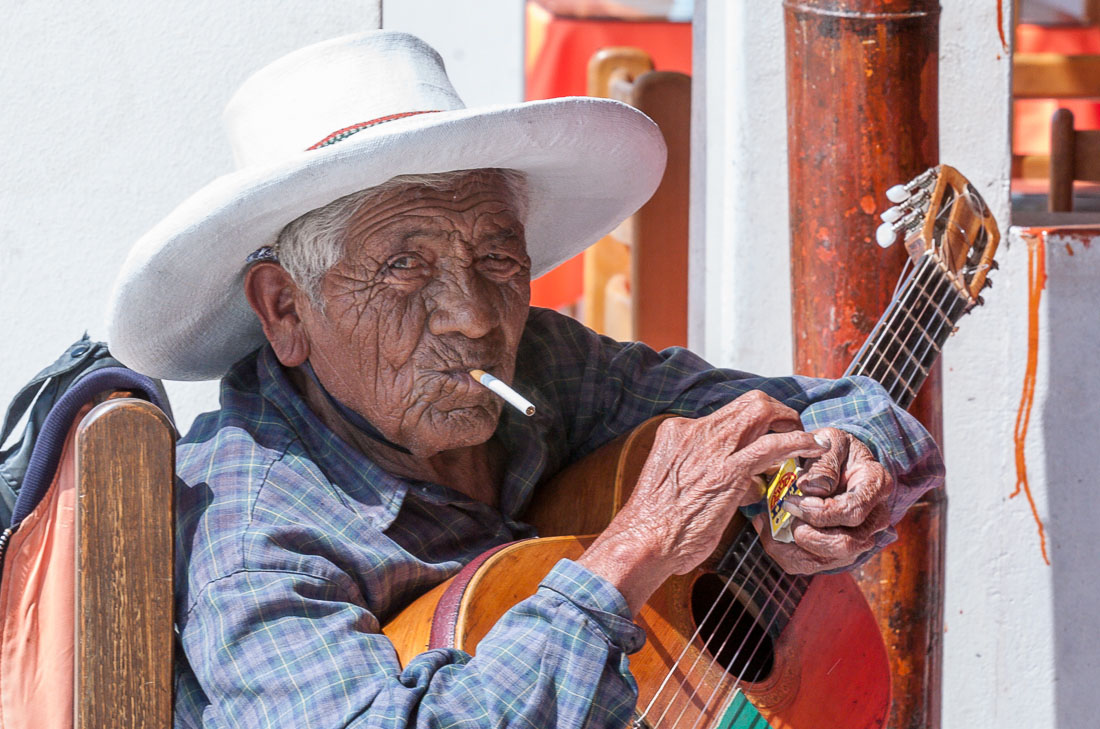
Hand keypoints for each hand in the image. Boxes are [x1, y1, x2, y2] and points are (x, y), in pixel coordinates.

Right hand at [577, 391, 827, 613]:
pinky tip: (812, 447)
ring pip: (761, 411)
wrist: (643, 541)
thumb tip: (750, 483)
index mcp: (677, 432)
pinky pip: (771, 446)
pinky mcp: (728, 470)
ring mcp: (711, 447)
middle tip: (792, 431)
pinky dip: (797, 442)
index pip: (727, 415)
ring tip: (808, 440)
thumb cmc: (659, 526)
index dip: (753, 426)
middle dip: (777, 412)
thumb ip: (713, 476)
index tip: (767, 439)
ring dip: (789, 421)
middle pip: (748, 403)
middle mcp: (693, 430)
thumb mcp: (681, 487)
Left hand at [753, 426, 893, 573]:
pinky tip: (769, 532)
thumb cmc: (834, 450)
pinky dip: (784, 554)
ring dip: (791, 547)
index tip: (791, 500)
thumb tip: (812, 488)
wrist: (840, 462)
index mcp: (876, 486)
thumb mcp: (831, 441)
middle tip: (784, 513)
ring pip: (826, 561)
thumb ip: (823, 460)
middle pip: (845, 545)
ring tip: (769, 523)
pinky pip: (810, 565)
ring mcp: (859, 539)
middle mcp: (875, 518)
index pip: (852, 511)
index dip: (819, 512)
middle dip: (807, 535)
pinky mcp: (838, 552)